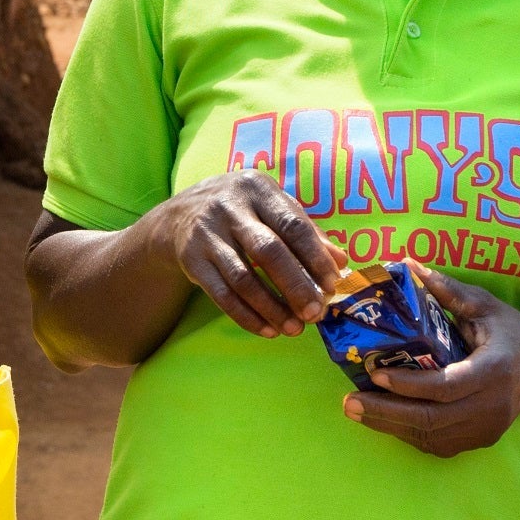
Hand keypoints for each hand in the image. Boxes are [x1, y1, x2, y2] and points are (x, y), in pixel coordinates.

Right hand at [145, 170, 343, 337]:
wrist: (179, 215)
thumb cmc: (241, 211)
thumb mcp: (270, 208)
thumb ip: (305, 231)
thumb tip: (341, 261)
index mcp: (257, 189)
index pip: (293, 225)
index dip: (315, 257)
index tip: (332, 286)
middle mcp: (229, 207)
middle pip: (268, 251)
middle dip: (295, 286)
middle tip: (315, 314)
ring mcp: (207, 234)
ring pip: (243, 278)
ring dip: (271, 308)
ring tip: (294, 328)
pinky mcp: (191, 259)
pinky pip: (221, 294)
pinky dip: (246, 316)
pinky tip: (267, 330)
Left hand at [341, 267, 519, 456]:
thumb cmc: (512, 331)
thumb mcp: (485, 305)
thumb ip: (447, 290)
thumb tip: (406, 264)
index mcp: (494, 369)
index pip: (446, 385)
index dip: (409, 384)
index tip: (375, 374)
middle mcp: (493, 404)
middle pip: (433, 418)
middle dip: (386, 412)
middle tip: (348, 401)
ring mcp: (488, 427)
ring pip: (433, 436)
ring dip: (390, 426)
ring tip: (356, 410)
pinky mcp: (482, 439)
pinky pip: (440, 444)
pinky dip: (409, 434)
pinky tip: (383, 419)